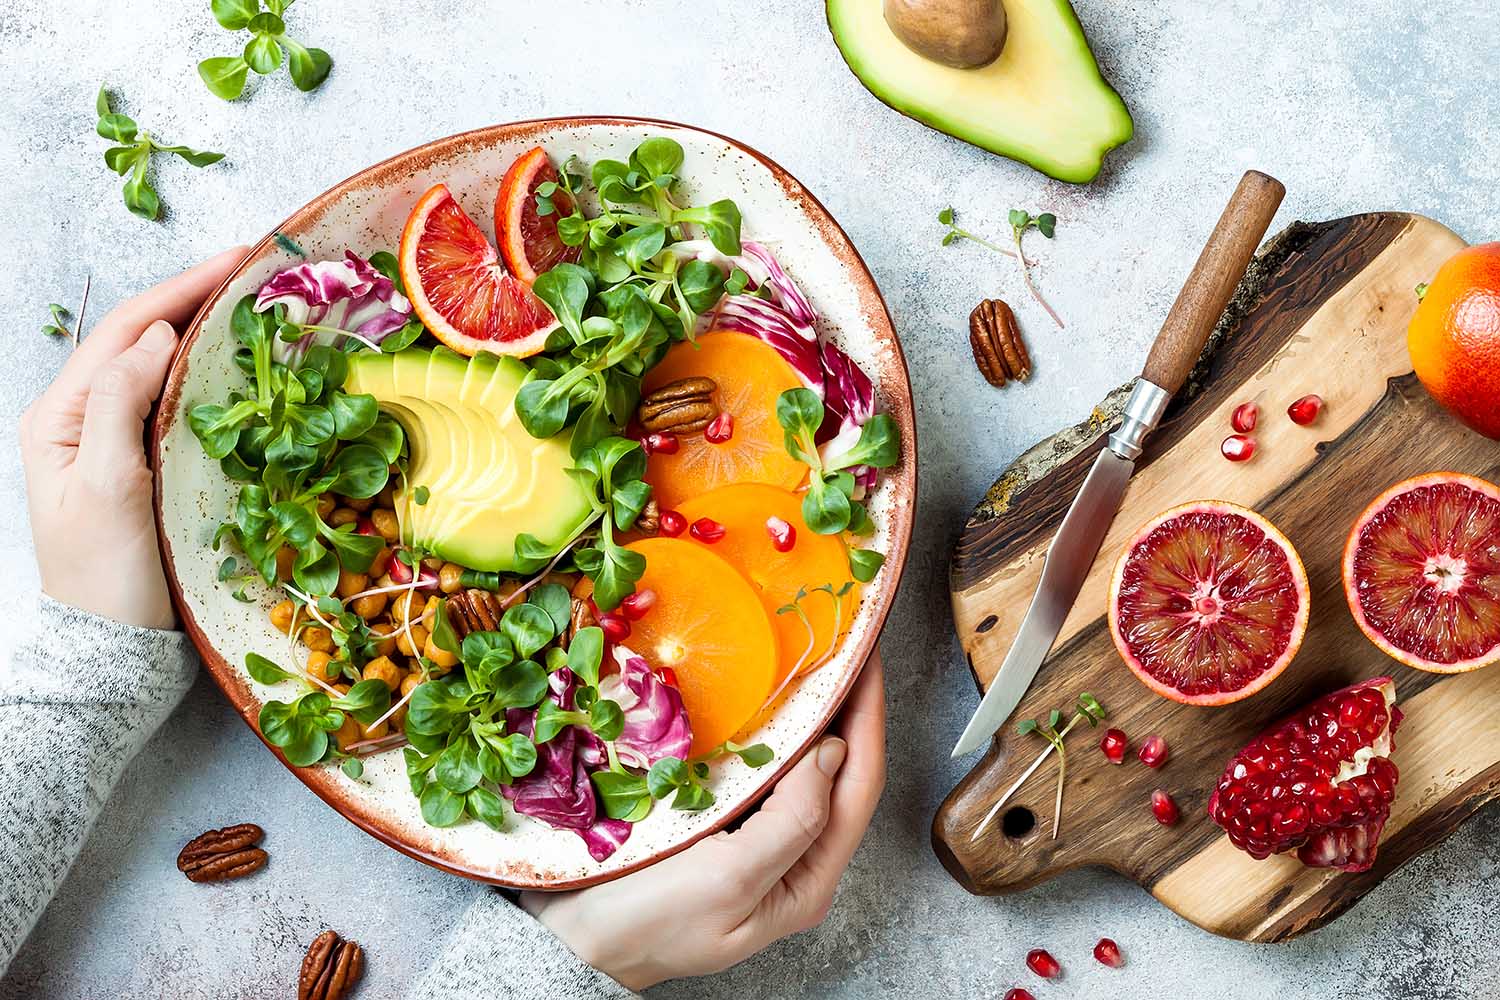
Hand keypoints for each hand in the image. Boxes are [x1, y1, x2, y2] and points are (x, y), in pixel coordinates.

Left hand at [21, 248, 246, 628]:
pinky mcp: (149, 462)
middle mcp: (84, 417)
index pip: (125, 330)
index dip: (181, 288)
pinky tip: (245, 365)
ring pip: (163, 366)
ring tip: (258, 304)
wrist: (114, 647)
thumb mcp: (106, 490)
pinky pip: (180, 402)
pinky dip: (214, 374)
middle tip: (258, 271)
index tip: (236, 260)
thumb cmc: (105, 578)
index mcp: (60, 415)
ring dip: (208, 330)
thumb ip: (119, 406)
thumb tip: (156, 337)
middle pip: (144, 338)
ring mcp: (117, 439)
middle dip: (198, 297)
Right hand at [523, 651, 886, 989]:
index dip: (868, 718)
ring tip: (812, 662)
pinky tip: (761, 700)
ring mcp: (757, 843)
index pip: (859, 786)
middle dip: (846, 710)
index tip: (867, 660)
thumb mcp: (729, 880)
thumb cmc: (647, 921)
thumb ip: (793, 821)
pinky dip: (768, 732)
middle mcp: (792, 861)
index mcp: (807, 880)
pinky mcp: (722, 826)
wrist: (571, 943)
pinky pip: (760, 771)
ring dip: (810, 716)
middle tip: (843, 647)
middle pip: (839, 774)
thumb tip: (833, 752)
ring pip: (801, 769)